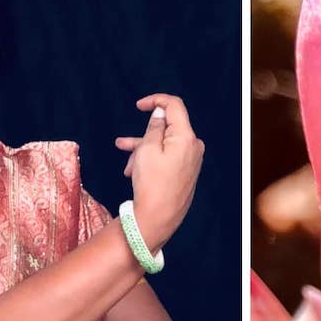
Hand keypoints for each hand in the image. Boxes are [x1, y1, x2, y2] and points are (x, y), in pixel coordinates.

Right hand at [112, 93, 203, 248]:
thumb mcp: (147, 149)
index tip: (139, 105)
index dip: (155, 101)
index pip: (174, 106)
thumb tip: (160, 112)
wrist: (157, 220)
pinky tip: (133, 171)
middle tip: (127, 147)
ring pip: (164, 146)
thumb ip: (154, 126)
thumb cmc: (151, 185)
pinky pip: (168, 159)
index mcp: (187, 137)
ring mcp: (191, 162)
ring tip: (127, 163)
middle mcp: (193, 148)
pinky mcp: (186, 174)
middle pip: (167, 128)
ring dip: (143, 151)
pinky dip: (152, 161)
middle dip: (145, 136)